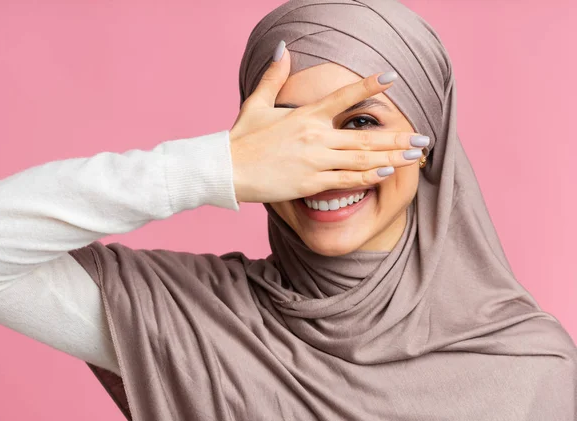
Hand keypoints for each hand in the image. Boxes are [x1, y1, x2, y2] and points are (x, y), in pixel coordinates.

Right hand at [229, 44, 424, 203]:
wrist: (226, 169)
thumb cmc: (241, 138)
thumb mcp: (256, 103)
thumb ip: (274, 77)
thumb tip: (283, 48)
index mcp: (305, 115)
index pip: (344, 96)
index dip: (370, 85)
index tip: (392, 77)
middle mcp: (315, 136)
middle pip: (365, 136)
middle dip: (397, 136)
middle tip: (423, 137)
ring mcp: (315, 160)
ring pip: (362, 159)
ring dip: (392, 157)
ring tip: (416, 155)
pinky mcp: (310, 182)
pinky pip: (347, 179)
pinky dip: (369, 176)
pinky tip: (389, 172)